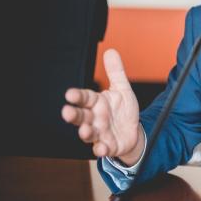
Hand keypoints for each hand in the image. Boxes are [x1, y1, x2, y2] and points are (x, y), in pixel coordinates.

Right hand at [61, 49, 142, 163]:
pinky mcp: (107, 146)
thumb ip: (116, 73)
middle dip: (74, 115)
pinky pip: (102, 149)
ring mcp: (99, 133)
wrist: (132, 132)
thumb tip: (111, 51)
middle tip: (67, 112)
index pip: (84, 98)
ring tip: (85, 131)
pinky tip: (101, 149)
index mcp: (96, 103)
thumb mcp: (122, 90)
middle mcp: (94, 118)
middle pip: (81, 116)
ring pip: (88, 134)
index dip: (77, 97)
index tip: (70, 94)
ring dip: (85, 133)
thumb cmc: (122, 111)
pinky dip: (101, 149)